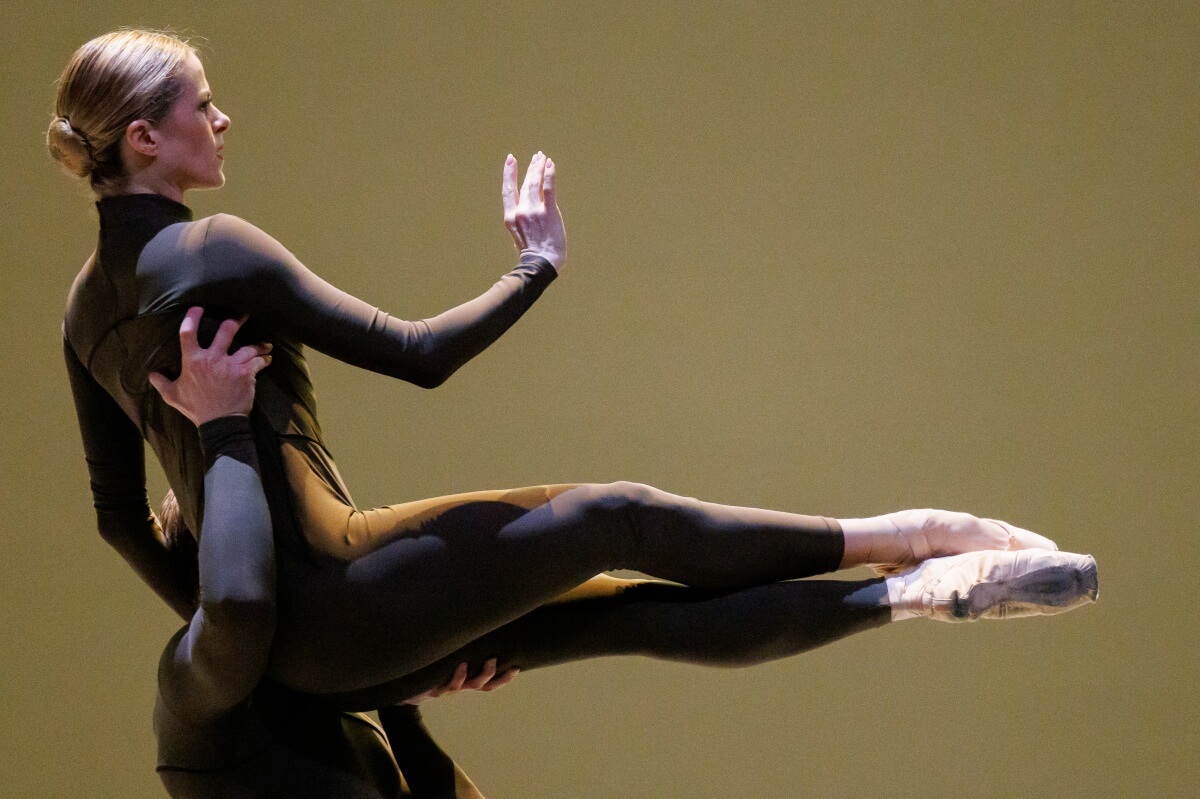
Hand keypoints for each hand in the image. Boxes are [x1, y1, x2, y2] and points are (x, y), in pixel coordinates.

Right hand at [148, 306, 272, 425]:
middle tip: (244, 315)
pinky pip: (258, 361)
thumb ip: (162, 383)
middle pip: (226, 330)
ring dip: (258, 345)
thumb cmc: (197, 409)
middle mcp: (212, 359)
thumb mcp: (174, 396)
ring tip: (264, 345)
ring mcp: (231, 365)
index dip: (192, 317)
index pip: (188, 333)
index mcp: (192, 361)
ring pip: (248, 346)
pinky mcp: (246, 373)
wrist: (220, 423)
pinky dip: (264, 359)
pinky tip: (267, 358)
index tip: (198, 307)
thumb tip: (152, 374)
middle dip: (236, 320)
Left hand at [401, 658, 518, 704]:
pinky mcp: (434, 689)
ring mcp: (447, 688)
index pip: (490, 681)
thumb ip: (459, 647)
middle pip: (483, 685)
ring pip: (468, 685)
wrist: (404, 685)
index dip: (504, 678)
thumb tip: (473, 621)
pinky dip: (456, 676)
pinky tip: (461, 665)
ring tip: (487, 661)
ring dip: (479, 675)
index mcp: (466, 679)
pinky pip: (447, 685)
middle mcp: (460, 685)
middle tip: (497, 660)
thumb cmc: (428, 668)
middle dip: (493, 675)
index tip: (516, 668)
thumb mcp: (445, 658)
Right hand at [502, 151, 565, 272]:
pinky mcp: (548, 213)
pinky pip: (548, 189)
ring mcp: (534, 211)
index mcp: (510, 218)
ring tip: (543, 158)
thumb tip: (529, 205)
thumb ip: (521, 219)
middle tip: (537, 156)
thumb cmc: (533, 253)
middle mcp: (520, 212)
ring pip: (535, 183)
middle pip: (525, 184)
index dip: (509, 173)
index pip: (508, 190)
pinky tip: (550, 164)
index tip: (511, 159)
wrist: (542, 263)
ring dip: (539, 168)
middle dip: (531, 168)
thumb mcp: (519, 235)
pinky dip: (549, 175)